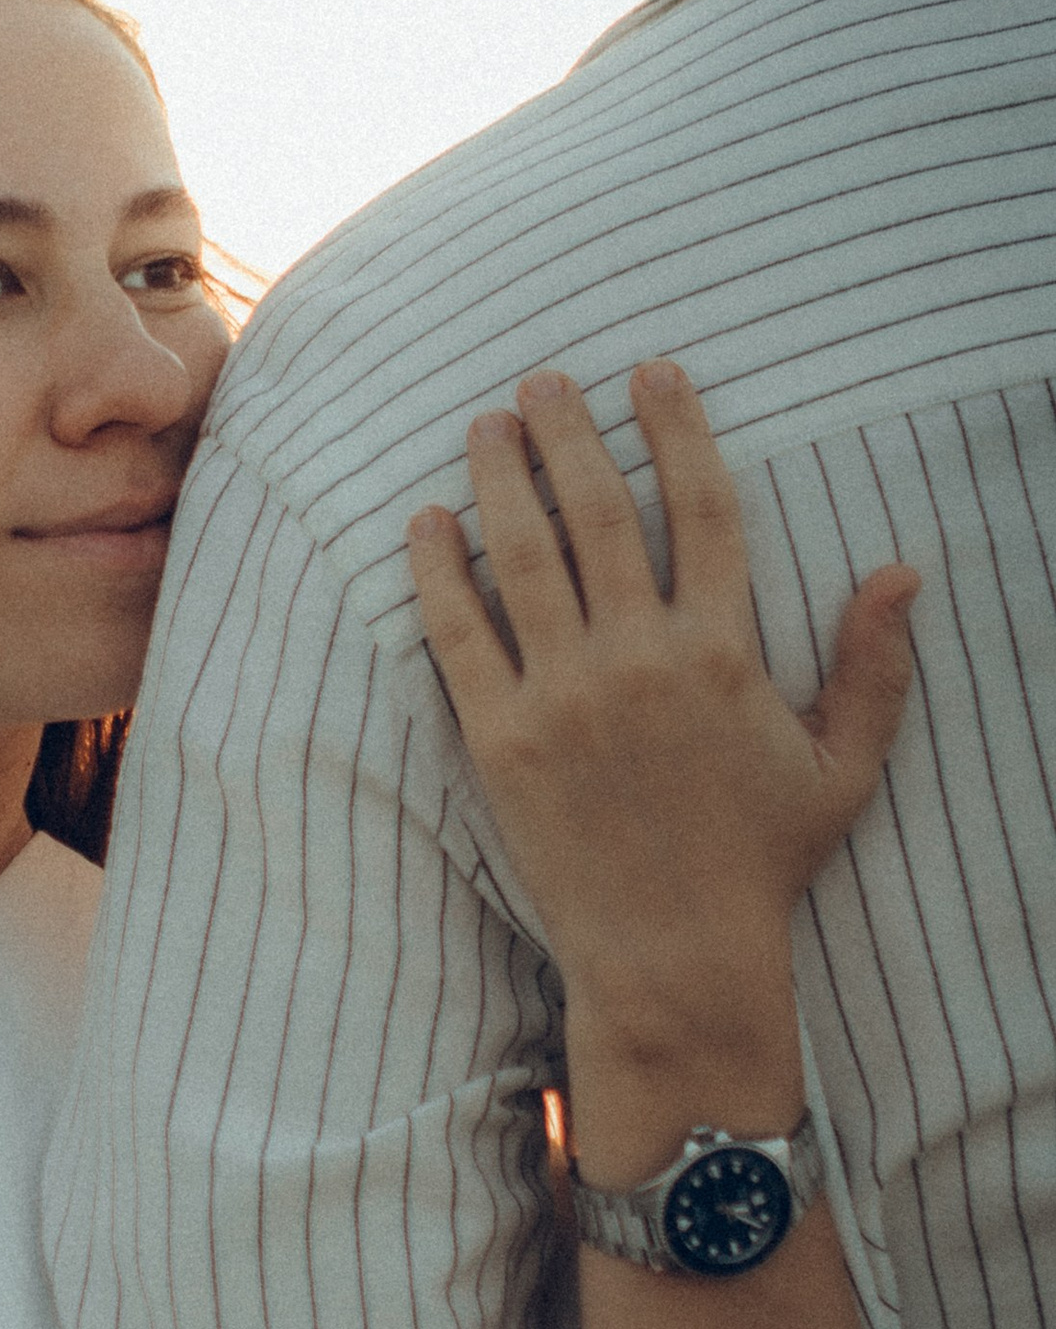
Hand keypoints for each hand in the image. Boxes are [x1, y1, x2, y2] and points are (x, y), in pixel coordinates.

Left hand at [407, 363, 916, 1080]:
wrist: (673, 956)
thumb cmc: (760, 862)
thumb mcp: (840, 766)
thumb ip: (872, 667)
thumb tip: (902, 571)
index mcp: (725, 653)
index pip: (702, 508)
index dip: (675, 429)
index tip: (653, 372)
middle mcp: (642, 660)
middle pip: (600, 512)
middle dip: (569, 432)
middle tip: (543, 380)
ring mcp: (565, 697)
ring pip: (524, 556)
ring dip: (500, 478)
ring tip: (484, 425)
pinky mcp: (501, 740)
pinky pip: (459, 634)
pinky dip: (438, 571)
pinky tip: (426, 522)